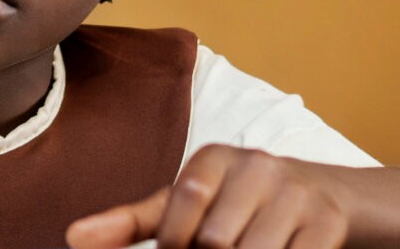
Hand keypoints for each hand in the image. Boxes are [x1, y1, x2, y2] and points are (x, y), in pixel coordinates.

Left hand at [66, 144, 348, 248]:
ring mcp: (296, 193)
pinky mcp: (327, 222)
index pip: (177, 214)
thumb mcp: (185, 206)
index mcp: (212, 159)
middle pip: (215, 241)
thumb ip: (130, 223)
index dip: (173, 246)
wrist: (328, 197)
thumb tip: (72, 239)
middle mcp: (255, 166)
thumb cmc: (239, 205)